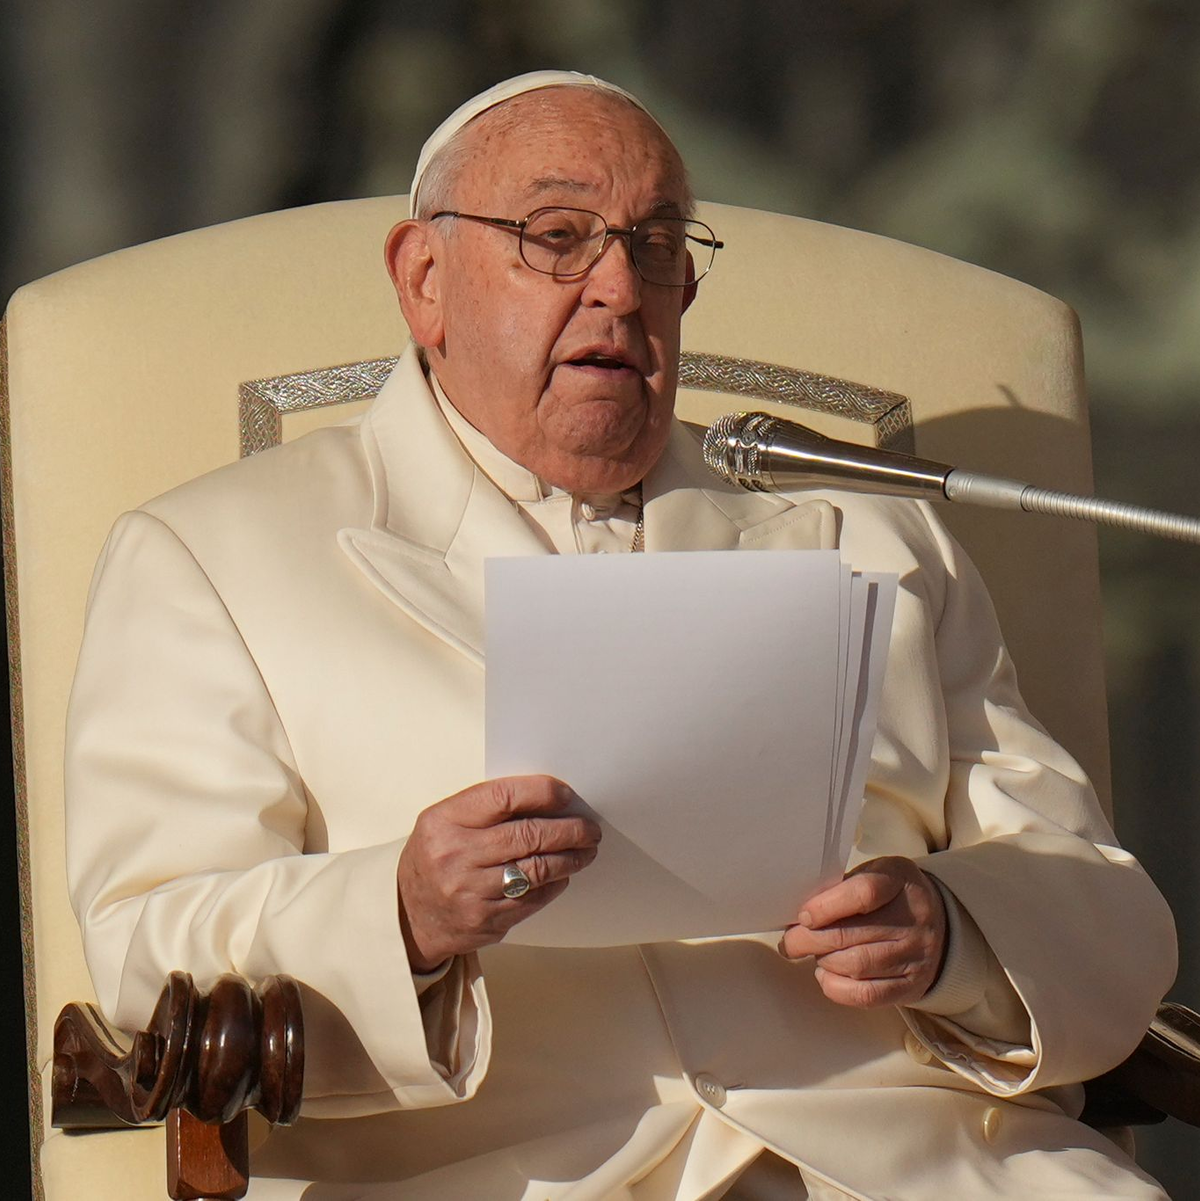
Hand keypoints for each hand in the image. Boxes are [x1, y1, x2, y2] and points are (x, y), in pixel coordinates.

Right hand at [397, 775, 600, 971]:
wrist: (406, 914)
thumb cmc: (436, 857)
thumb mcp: (445, 822)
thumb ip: (488, 809)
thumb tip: (549, 800)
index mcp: (444, 821)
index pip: (503, 797)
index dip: (542, 793)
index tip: (567, 795)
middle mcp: (455, 855)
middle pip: (528, 835)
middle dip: (569, 830)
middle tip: (590, 828)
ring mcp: (470, 892)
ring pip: (537, 869)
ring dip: (571, 858)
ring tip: (586, 850)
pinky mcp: (486, 920)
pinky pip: (533, 899)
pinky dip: (555, 885)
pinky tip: (563, 876)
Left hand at [778, 857, 946, 1007]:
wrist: (938, 924)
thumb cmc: (891, 895)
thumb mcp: (873, 873)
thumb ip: (842, 887)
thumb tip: (800, 912)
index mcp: (900, 881)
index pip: (863, 893)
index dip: (825, 906)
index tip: (802, 915)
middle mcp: (913, 919)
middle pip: (851, 934)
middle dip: (809, 940)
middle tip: (791, 941)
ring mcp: (915, 955)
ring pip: (856, 966)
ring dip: (823, 961)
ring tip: (812, 953)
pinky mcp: (911, 986)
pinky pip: (866, 995)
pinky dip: (836, 988)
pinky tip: (826, 974)